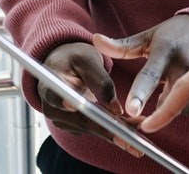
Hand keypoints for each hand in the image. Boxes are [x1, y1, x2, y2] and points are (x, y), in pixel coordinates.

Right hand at [40, 42, 143, 157]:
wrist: (65, 66)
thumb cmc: (75, 57)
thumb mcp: (87, 59)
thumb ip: (100, 80)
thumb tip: (115, 108)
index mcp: (50, 85)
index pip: (56, 96)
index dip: (66, 103)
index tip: (77, 106)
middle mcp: (52, 108)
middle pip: (81, 119)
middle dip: (108, 126)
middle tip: (133, 130)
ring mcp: (63, 120)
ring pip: (92, 128)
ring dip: (116, 129)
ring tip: (139, 126)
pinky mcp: (74, 126)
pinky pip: (96, 129)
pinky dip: (113, 128)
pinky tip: (131, 128)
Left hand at [93, 14, 188, 117]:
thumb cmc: (174, 32)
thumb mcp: (149, 36)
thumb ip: (122, 46)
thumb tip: (95, 40)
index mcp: (164, 52)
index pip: (149, 76)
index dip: (139, 94)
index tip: (131, 111)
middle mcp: (185, 62)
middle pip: (171, 101)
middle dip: (164, 109)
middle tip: (159, 104)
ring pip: (188, 106)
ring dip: (181, 106)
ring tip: (181, 91)